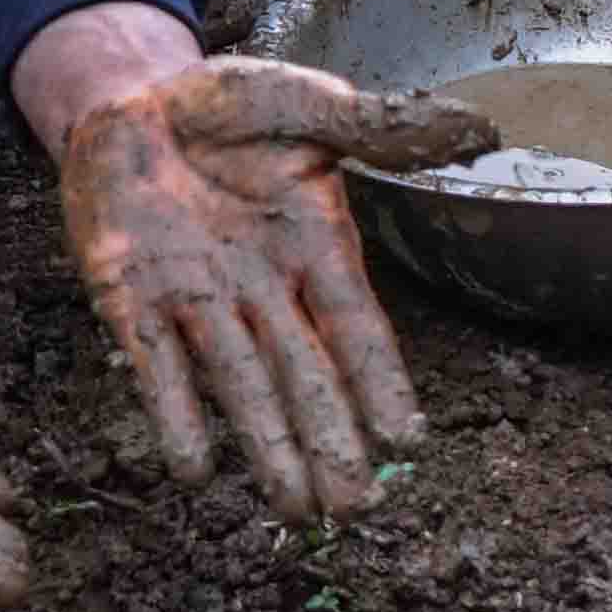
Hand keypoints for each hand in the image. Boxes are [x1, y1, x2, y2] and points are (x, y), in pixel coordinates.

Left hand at [49, 54, 493, 518]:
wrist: (128, 102)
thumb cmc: (225, 109)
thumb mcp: (301, 103)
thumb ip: (376, 127)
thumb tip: (482, 132)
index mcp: (313, 247)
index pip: (354, 324)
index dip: (378, 379)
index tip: (406, 439)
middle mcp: (262, 290)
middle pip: (303, 375)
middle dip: (329, 440)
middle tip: (354, 509)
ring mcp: (196, 301)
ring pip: (239, 385)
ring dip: (266, 446)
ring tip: (294, 509)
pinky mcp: (130, 301)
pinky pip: (156, 363)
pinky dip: (175, 413)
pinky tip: (195, 469)